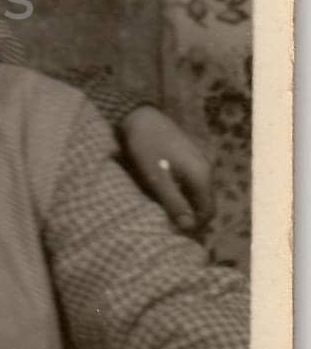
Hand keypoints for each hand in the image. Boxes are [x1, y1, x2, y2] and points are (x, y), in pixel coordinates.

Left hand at [120, 105, 215, 233]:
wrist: (140, 115)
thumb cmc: (146, 146)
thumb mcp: (156, 177)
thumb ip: (173, 202)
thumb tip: (189, 226)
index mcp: (201, 175)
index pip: (209, 210)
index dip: (196, 226)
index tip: (178, 233)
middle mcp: (206, 167)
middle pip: (205, 201)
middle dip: (192, 216)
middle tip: (171, 225)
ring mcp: (200, 160)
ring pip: (199, 191)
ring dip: (187, 204)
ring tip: (167, 211)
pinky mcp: (190, 155)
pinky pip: (192, 180)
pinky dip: (184, 191)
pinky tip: (167, 193)